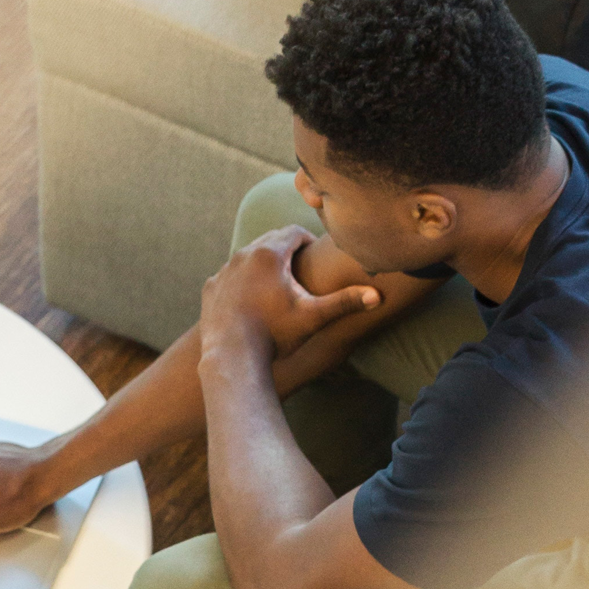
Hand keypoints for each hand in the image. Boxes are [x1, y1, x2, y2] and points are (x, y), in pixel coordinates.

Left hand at [202, 226, 380, 358]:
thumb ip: (345, 302)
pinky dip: (242, 280)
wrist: (232, 356)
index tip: (315, 253)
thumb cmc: (275, 334)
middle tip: (299, 264)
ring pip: (247, 257)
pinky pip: (229, 274)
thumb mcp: (313, 316)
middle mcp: (243, 255)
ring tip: (277, 282)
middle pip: (269, 240)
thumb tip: (378, 295)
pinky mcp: (211, 287)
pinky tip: (251, 296)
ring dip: (263, 264)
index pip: (294, 232)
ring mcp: (224, 270)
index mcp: (270, 254)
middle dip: (286, 250)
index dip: (307, 240)